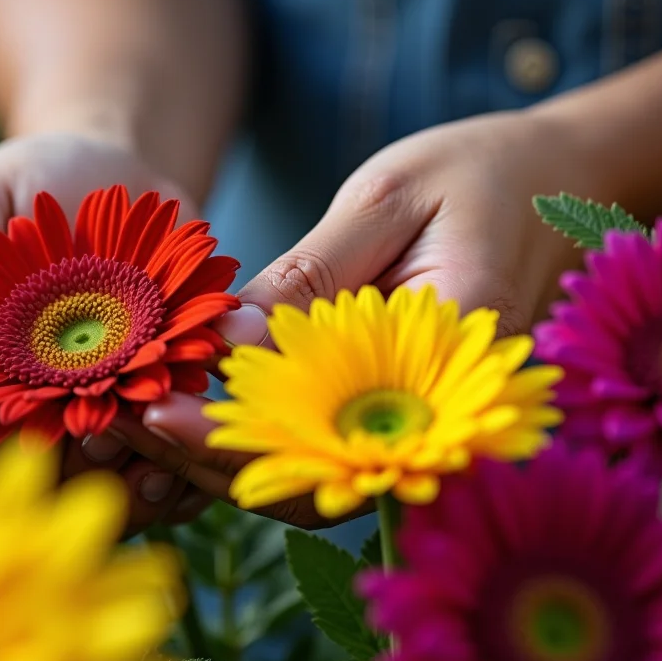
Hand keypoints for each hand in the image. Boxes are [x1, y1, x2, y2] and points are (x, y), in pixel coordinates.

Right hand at [0, 132, 211, 533]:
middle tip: (99, 432)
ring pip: (62, 498)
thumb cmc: (36, 184)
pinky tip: (181, 460)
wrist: (128, 186)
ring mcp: (47, 436)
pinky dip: (159, 483)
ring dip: (107, 483)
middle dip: (45, 467)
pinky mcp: (114, 440)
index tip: (5, 415)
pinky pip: (129, 488)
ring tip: (153, 445)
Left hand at [133, 109, 588, 527]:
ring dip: (214, 466)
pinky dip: (246, 443)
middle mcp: (440, 418)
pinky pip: (316, 450)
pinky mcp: (391, 412)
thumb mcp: (387, 200)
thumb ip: (312, 277)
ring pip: (307, 481)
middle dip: (204, 465)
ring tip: (124, 426)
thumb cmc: (474, 175)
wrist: (548, 181)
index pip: (329, 440)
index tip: (154, 413)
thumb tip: (226, 341)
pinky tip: (177, 416)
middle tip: (113, 426)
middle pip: (309, 484)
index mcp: (452, 362)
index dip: (234, 442)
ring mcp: (418, 425)